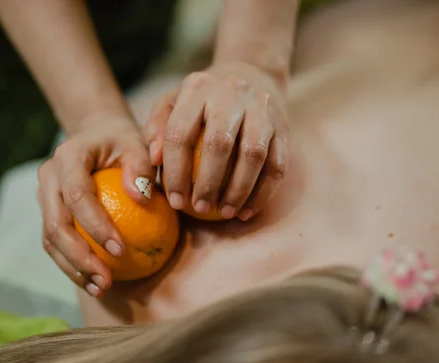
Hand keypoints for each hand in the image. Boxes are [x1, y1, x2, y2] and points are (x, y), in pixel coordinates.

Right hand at [37, 114, 154, 296]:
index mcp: (68, 156)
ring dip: (73, 267)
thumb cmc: (125, 142)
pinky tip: (94, 282)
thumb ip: (140, 167)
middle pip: (55, 223)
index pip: (77, 196)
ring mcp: (44, 195)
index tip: (121, 250)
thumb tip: (140, 197)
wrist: (98, 135)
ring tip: (101, 288)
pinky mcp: (48, 211)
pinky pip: (55, 243)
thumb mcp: (138, 144)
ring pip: (50, 238)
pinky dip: (72, 264)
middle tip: (107, 280)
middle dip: (79, 257)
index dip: (96, 226)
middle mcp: (49, 176)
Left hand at [144, 61, 288, 220]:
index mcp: (197, 88)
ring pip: (253, 154)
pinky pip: (277, 164)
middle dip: (208, 183)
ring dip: (238, 190)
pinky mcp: (283, 124)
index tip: (175, 201)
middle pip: (219, 144)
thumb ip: (157, 128)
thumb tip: (155, 159)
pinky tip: (247, 211)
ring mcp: (261, 107)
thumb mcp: (172, 103)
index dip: (176, 172)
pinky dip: (263, 192)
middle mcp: (230, 93)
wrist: (252, 74)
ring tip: (226, 213)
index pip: (180, 133)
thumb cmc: (202, 100)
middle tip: (200, 208)